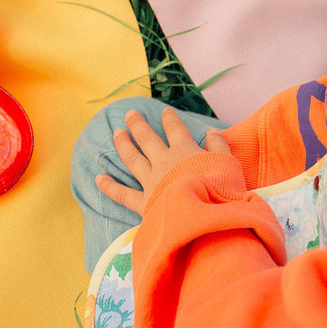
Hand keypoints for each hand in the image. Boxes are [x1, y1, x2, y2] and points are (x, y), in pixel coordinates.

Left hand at [96, 108, 230, 215]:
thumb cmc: (220, 189)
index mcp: (185, 151)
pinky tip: (98, 178)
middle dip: (138, 125)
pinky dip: (109, 186)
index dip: (170, 119)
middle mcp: (164, 161)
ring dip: (123, 145)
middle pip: (148, 139)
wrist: (202, 216)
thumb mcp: (227, 163)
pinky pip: (122, 193)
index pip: (175, 129)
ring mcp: (151, 181)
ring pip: (133, 159)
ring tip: (116, 133)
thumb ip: (219, 146)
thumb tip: (213, 132)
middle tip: (130, 114)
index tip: (165, 111)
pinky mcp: (144, 202)